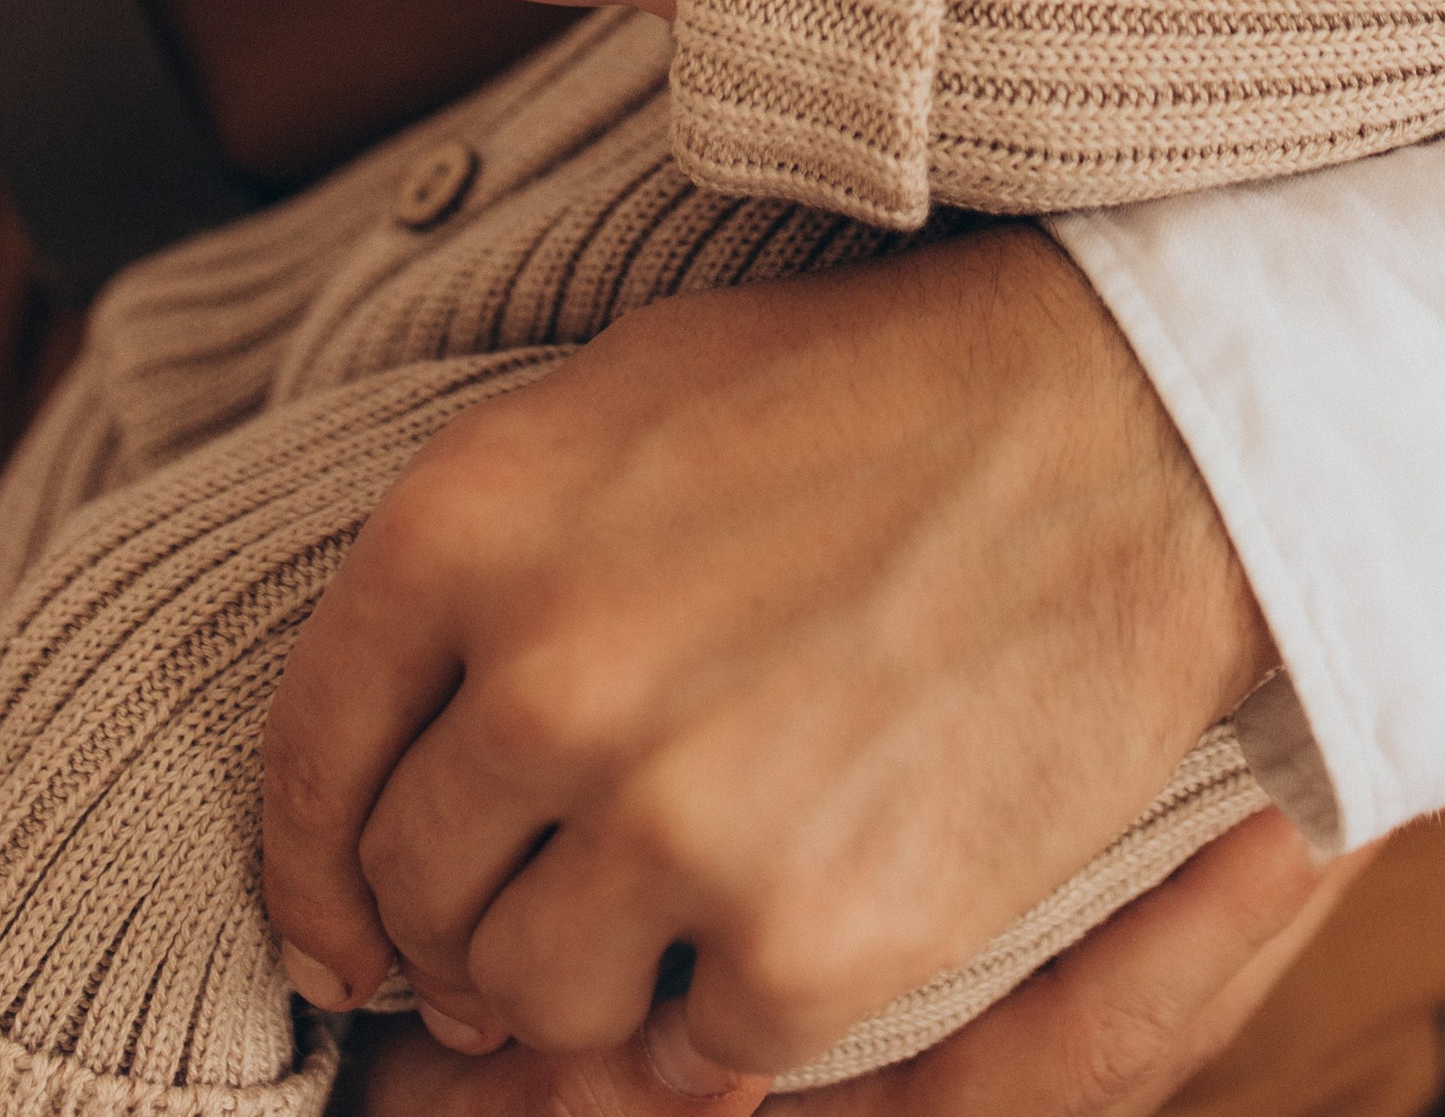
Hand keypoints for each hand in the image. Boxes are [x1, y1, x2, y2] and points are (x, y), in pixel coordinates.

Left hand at [264, 229, 1273, 1082]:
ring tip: (713, 877)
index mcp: (469, 524)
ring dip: (609, 973)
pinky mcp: (802, 943)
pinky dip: (745, 1010)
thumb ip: (487, 565)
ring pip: (538, 1003)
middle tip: (564, 898)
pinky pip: (699, 1055)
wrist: (1133, 425)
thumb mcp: (631, 397)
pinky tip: (817, 900)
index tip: (351, 926)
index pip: (311, 763)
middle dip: (469, 924)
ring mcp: (670, 820)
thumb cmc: (875, 394)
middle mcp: (542, 679)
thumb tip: (395, 751)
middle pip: (419, 899)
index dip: (318, 869)